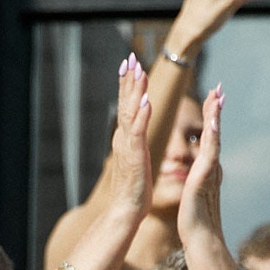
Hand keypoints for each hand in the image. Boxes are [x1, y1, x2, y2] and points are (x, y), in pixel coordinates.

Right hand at [94, 55, 153, 223]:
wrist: (126, 211)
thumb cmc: (134, 190)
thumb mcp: (135, 160)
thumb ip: (134, 144)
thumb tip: (133, 133)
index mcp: (125, 139)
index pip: (126, 106)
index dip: (127, 85)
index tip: (129, 65)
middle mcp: (123, 139)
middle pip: (125, 103)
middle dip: (128, 80)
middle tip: (130, 58)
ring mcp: (128, 147)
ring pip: (130, 112)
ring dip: (134, 91)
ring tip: (138, 71)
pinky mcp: (135, 156)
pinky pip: (138, 132)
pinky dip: (141, 116)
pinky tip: (145, 101)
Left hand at [176, 84, 231, 268]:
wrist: (201, 242)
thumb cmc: (195, 223)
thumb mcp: (194, 196)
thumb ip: (198, 182)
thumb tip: (198, 174)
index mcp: (207, 171)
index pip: (209, 139)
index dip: (211, 119)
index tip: (212, 99)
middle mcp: (212, 169)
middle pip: (215, 134)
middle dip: (216, 111)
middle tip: (218, 89)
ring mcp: (210, 174)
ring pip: (214, 140)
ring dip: (215, 118)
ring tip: (217, 98)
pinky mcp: (204, 181)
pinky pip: (209, 157)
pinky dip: (212, 140)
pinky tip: (212, 125)